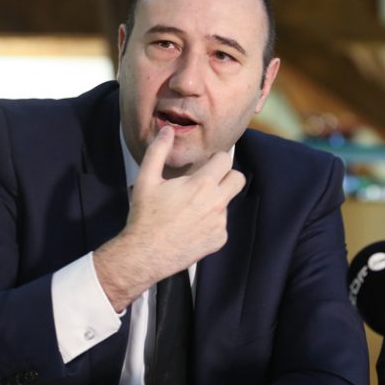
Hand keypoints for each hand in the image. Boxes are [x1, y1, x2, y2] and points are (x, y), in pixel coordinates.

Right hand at [95, 126, 244, 310]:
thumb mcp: (146, 179)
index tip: (206, 163)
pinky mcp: (219, 240)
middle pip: (238, 179)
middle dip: (227, 176)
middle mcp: (217, 202)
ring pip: (228, 202)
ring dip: (215, 200)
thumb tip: (167, 131)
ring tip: (190, 208)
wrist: (145, 253)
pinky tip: (191, 225)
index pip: (226, 159)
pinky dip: (210, 222)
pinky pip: (221, 224)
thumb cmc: (145, 216)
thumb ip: (158, 151)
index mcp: (202, 184)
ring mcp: (220, 223)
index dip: (216, 159)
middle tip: (208, 181)